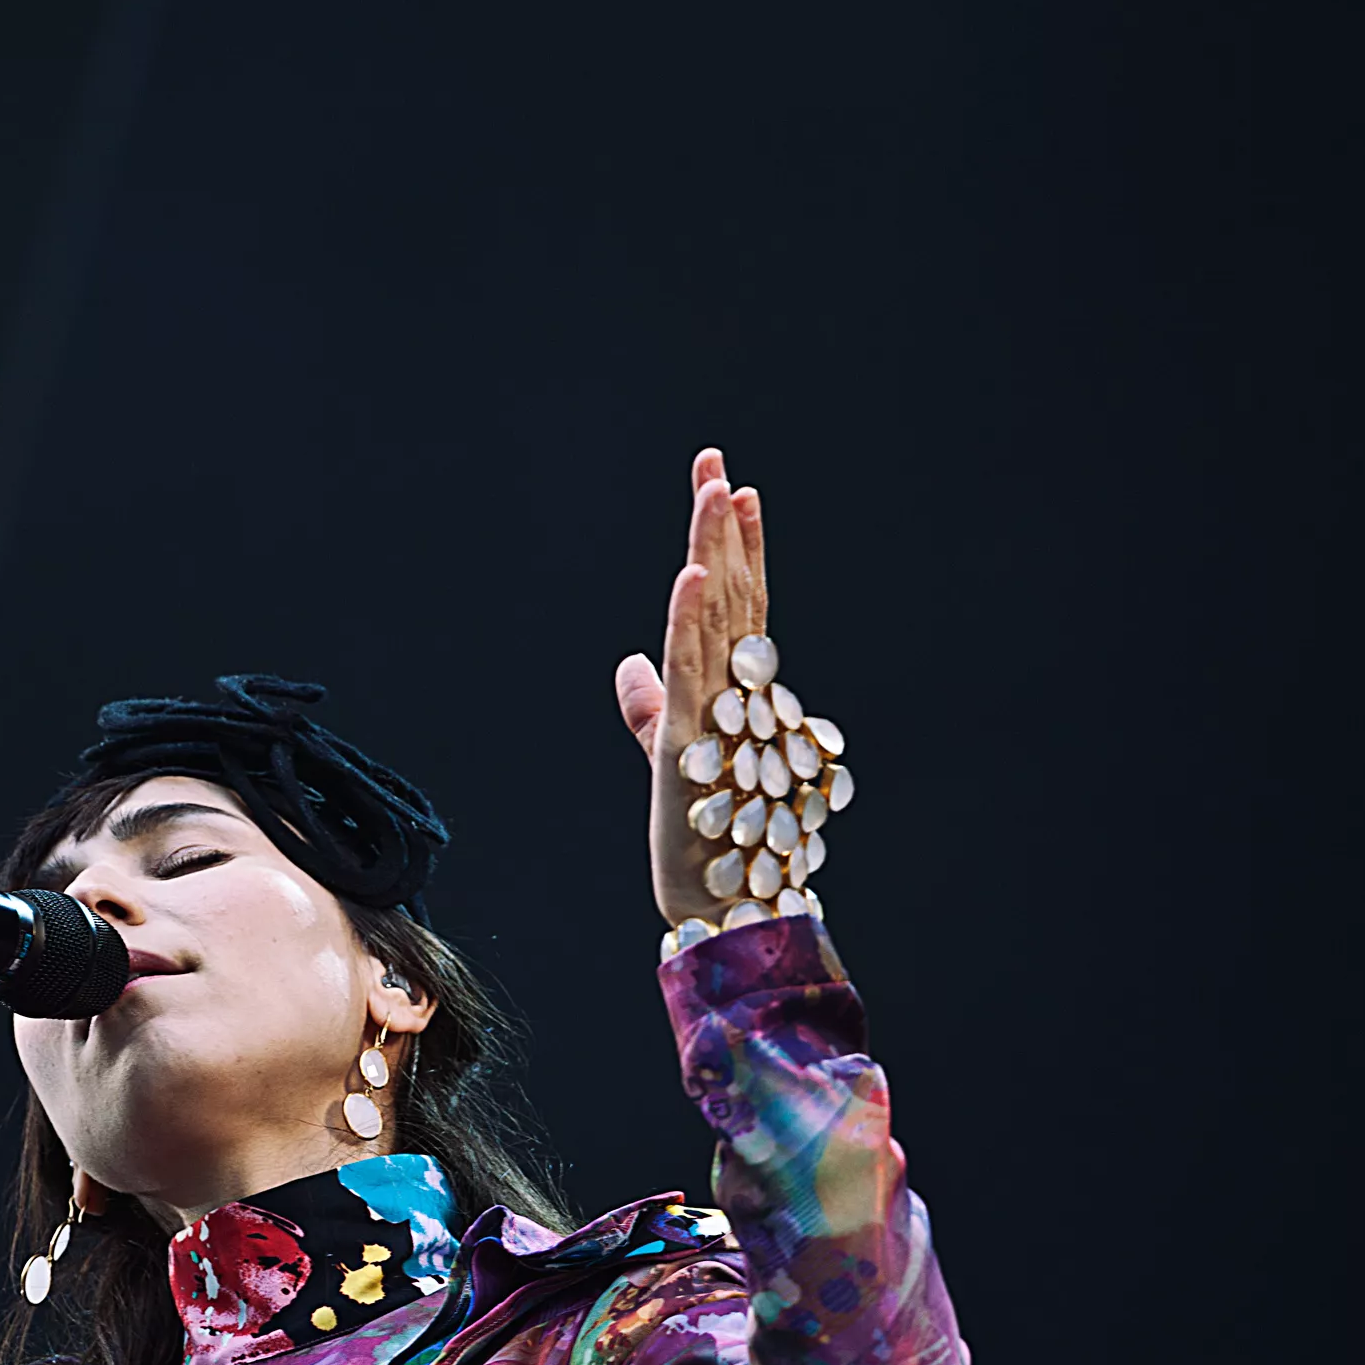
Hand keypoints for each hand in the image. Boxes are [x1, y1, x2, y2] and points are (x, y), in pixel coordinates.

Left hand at [614, 448, 769, 924]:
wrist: (717, 902)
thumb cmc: (702, 828)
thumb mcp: (665, 751)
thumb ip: (648, 706)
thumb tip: (627, 666)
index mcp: (731, 688)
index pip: (737, 599)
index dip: (735, 542)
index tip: (730, 485)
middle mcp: (734, 691)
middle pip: (732, 592)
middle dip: (721, 525)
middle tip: (715, 462)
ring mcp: (717, 712)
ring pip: (715, 619)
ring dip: (715, 553)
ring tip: (715, 492)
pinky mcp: (689, 740)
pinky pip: (691, 670)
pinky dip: (691, 621)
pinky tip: (693, 575)